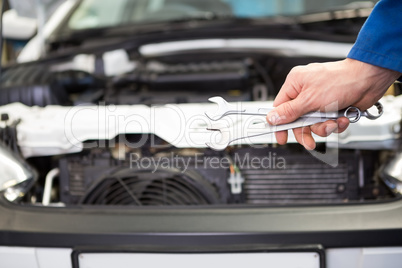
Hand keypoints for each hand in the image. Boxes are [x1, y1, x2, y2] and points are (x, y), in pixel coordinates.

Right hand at [267, 58, 400, 149]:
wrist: (369, 80)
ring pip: (313, 124)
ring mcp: (319, 100)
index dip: (280, 124)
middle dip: (306, 131)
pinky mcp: (331, 107)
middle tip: (309, 142)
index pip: (280, 108)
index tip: (281, 138)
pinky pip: (327, 123)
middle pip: (297, 120)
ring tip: (332, 122)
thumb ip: (289, 112)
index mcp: (295, 84)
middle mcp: (305, 92)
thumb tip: (272, 118)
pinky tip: (341, 118)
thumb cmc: (341, 81)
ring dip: (324, 127)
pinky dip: (335, 124)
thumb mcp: (309, 100)